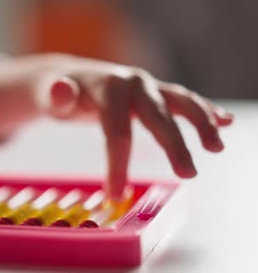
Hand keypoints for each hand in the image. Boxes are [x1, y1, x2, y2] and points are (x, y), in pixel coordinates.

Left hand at [0, 54, 233, 198]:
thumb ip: (53, 96)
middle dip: (174, 144)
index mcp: (108, 86)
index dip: (117, 164)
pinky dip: (205, 110)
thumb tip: (61, 91)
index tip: (114, 196)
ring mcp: (148, 86)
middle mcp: (133, 83)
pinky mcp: (156, 92)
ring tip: (217, 148)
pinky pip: (184, 101)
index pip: (117, 130)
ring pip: (180, 103)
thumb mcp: (46, 96)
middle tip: (188, 174)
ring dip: (202, 123)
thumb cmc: (54, 94)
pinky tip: (225, 121)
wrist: (66, 77)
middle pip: (157, 116)